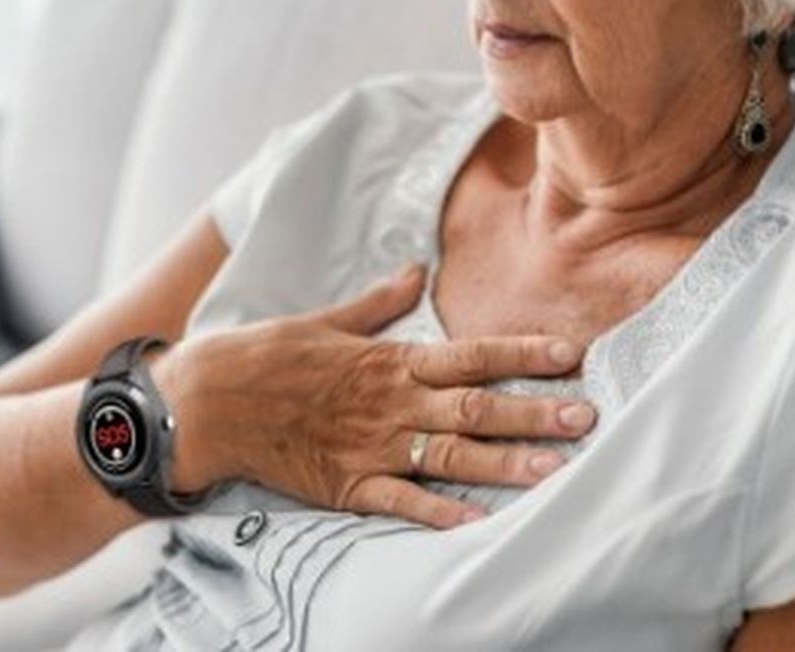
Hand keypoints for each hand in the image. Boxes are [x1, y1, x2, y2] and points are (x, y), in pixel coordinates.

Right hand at [155, 263, 597, 528]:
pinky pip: (402, 503)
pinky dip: (441, 514)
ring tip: (555, 471)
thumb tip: (415, 271)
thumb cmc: (265, 356)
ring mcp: (371, 447)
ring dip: (506, 464)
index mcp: (390, 360)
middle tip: (587, 419)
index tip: (570, 354)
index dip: (523, 353)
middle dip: (535, 413)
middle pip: (476, 409)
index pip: (471, 355)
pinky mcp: (347, 485)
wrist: (207, 402)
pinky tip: (480, 523)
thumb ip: (377, 303)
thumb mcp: (325, 319)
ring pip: (451, 457)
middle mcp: (391, 404)